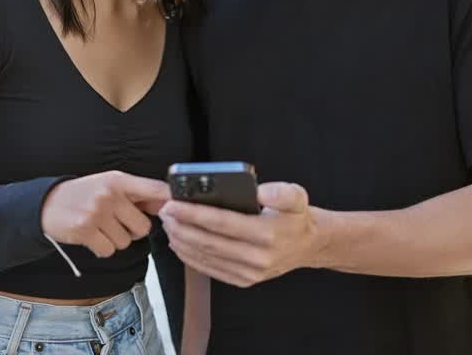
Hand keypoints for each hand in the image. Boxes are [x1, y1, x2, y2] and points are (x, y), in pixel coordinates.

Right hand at [42, 171, 169, 258]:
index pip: (156, 190)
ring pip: (126, 242)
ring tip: (102, 227)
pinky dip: (102, 248)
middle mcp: (109, 194)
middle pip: (143, 227)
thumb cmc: (85, 195)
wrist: (48, 203)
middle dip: (134, 231)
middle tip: (118, 224)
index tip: (172, 212)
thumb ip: (138, 194)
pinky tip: (93, 236)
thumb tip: (168, 205)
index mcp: (119, 180)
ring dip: (116, 240)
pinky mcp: (84, 230)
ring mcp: (96, 212)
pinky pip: (108, 250)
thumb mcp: (111, 185)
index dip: (168, 203)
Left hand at [160, 182, 323, 287]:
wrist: (307, 246)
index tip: (173, 204)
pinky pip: (210, 269)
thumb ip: (281, 192)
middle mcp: (257, 257)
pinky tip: (180, 243)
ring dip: (182, 241)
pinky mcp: (243, 281)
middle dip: (181, 226)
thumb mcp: (297, 197)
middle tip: (164, 212)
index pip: (222, 222)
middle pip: (208, 241)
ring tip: (168, 224)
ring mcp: (249, 273)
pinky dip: (191, 257)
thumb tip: (260, 191)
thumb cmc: (295, 217)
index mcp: (267, 234)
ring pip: (206, 257)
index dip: (193, 213)